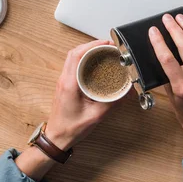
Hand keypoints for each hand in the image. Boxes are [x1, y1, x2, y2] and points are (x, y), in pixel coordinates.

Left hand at [17, 40, 117, 179]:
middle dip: (91, 45)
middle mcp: (64, 80)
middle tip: (107, 46)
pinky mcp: (65, 85)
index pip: (77, 56)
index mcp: (70, 84)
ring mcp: (63, 81)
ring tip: (103, 51)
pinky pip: (73, 65)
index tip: (106, 43)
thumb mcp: (96, 115)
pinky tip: (95, 63)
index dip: (92, 45)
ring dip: (87, 51)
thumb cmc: (71, 128)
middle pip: (75, 53)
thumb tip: (126, 91)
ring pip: (73, 58)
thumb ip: (112, 102)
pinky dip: (84, 59)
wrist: (56, 138)